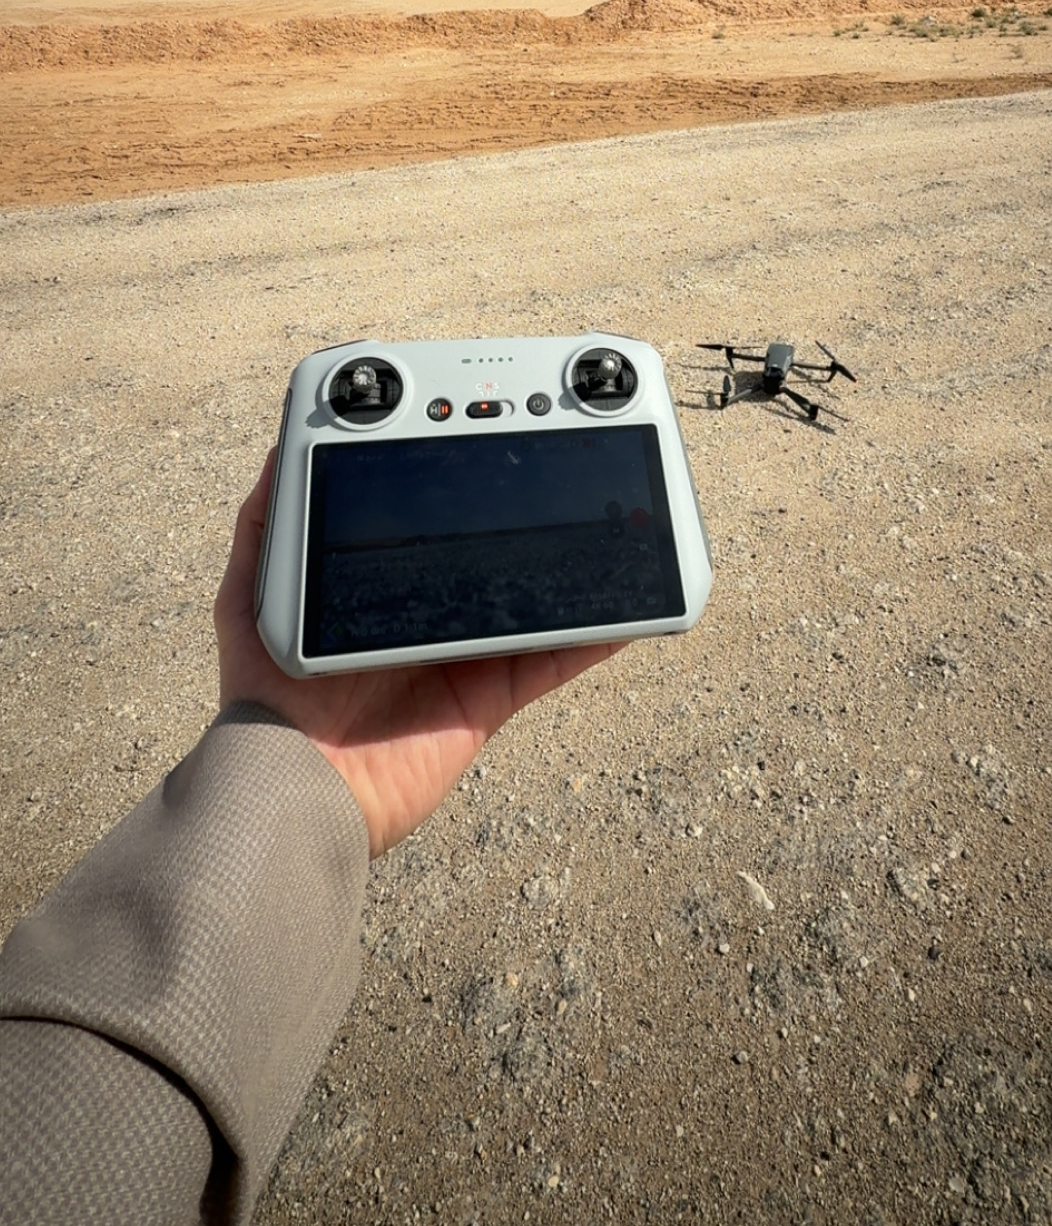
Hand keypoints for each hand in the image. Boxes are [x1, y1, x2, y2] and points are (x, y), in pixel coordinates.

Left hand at [215, 453, 620, 856]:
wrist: (296, 782)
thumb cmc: (268, 696)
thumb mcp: (249, 601)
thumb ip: (264, 530)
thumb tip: (282, 450)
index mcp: (377, 590)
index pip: (425, 529)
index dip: (456, 493)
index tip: (483, 443)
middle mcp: (426, 620)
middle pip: (488, 560)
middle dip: (523, 521)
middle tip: (557, 473)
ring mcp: (463, 659)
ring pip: (530, 606)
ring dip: (570, 572)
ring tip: (609, 524)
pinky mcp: (490, 699)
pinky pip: (551, 664)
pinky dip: (593, 640)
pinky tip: (626, 608)